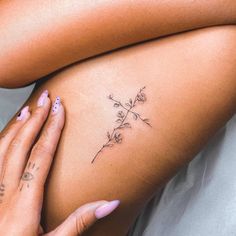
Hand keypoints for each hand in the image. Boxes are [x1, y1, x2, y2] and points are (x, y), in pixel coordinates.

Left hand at [0, 90, 119, 234]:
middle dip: (35, 118)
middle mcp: (5, 192)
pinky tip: (9, 134)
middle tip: (45, 98)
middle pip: (21, 145)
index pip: (41, 155)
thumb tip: (110, 203)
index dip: (52, 129)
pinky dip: (2, 142)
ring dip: (16, 127)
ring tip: (27, 109)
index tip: (59, 109)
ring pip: (2, 149)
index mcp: (24, 203)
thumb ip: (80, 221)